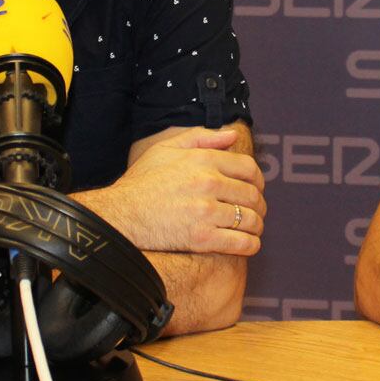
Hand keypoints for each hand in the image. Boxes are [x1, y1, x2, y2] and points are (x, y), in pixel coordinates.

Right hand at [80, 127, 265, 255]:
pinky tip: (249, 245)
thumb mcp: (166, 149)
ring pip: (249, 219)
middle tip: (256, 212)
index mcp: (203, 160)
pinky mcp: (202, 238)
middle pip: (252, 195)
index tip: (255, 189)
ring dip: (257, 226)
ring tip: (253, 230)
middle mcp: (208, 182)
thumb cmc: (142, 181)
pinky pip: (240, 242)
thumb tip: (232, 135)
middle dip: (259, 205)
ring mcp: (206, 211)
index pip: (248, 168)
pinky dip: (250, 245)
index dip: (257, 180)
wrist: (120, 214)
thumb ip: (201, 138)